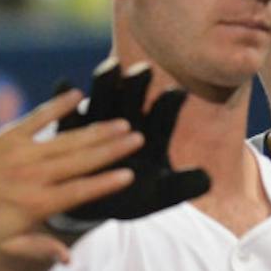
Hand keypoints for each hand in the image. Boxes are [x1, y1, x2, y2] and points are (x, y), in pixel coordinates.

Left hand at [0, 89, 141, 262]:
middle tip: (138, 138)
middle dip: (111, 149)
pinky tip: (78, 95)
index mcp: (36, 204)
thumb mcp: (6, 245)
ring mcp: (23, 152)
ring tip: (121, 123)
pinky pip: (39, 117)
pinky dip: (58, 105)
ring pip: (67, 140)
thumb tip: (69, 259)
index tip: (129, 174)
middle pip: (81, 161)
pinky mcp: (10, 134)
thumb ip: (40, 248)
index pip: (79, 192)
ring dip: (96, 130)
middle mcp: (34, 176)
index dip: (105, 183)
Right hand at [47, 62, 209, 237]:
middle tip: (145, 69)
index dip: (170, 102)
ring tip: (110, 67)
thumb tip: (208, 180)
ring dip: (106, 80)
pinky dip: (64, 98)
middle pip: (134, 94)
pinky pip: (69, 112)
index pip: (165, 110)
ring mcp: (100, 119)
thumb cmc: (137, 195)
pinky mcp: (73, 128)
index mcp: (153, 130)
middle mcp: (128, 118)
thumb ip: (184, 185)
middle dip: (139, 82)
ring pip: (104, 94)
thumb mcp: (162, 194)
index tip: (178, 93)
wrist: (102, 202)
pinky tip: (63, 84)